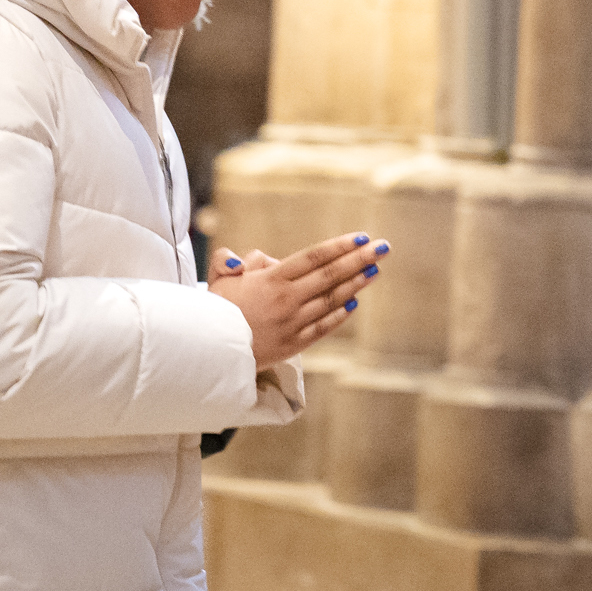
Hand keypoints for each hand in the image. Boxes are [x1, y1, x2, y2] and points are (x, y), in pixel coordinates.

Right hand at [209, 233, 386, 367]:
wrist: (208, 353)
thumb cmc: (214, 311)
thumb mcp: (218, 279)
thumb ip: (230, 260)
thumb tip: (254, 258)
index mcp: (271, 279)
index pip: (313, 257)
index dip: (340, 246)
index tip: (362, 237)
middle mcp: (286, 299)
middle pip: (329, 275)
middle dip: (359, 259)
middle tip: (383, 247)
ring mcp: (292, 323)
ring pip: (331, 300)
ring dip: (356, 284)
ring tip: (375, 270)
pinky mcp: (293, 344)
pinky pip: (323, 327)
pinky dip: (340, 315)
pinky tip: (354, 303)